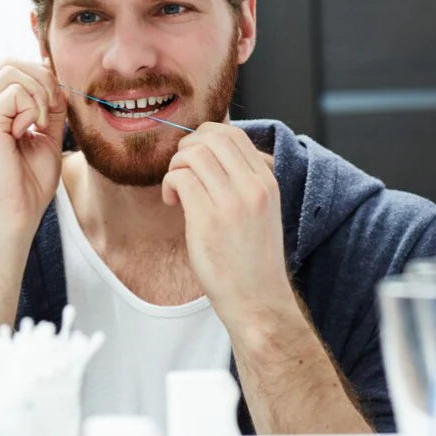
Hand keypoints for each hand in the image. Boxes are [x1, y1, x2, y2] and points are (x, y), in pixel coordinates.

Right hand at [0, 59, 65, 237]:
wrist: (14, 217)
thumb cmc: (28, 186)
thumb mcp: (47, 138)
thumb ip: (50, 108)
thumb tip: (54, 78)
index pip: (11, 68)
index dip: (40, 75)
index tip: (55, 102)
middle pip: (9, 62)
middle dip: (42, 78)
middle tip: (51, 110)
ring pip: (12, 71)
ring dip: (39, 93)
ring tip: (40, 124)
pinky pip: (15, 93)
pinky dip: (33, 108)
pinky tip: (30, 132)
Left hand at [161, 123, 294, 329]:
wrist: (258, 301)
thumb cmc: (253, 258)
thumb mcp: (261, 210)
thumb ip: (242, 180)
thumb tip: (209, 153)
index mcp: (266, 181)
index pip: (233, 134)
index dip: (205, 136)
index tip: (194, 157)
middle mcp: (252, 186)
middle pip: (211, 137)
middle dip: (187, 146)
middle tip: (181, 169)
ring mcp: (231, 202)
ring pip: (193, 154)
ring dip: (176, 166)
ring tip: (176, 188)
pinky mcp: (208, 219)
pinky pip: (180, 178)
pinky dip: (169, 183)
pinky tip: (172, 202)